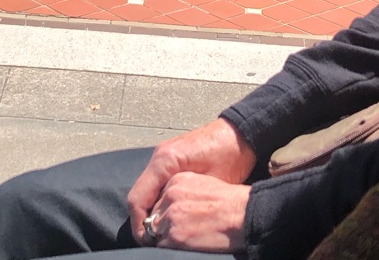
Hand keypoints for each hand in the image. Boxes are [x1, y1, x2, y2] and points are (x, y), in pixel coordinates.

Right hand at [127, 118, 255, 242]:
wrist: (240, 133)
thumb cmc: (230, 158)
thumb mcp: (211, 186)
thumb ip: (186, 205)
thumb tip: (172, 229)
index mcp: (165, 161)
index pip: (137, 199)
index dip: (139, 225)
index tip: (148, 244)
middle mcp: (158, 156)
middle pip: (139, 194)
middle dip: (143, 220)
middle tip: (154, 242)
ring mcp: (163, 155)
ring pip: (146, 189)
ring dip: (150, 210)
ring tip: (161, 232)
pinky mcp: (171, 158)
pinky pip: (156, 183)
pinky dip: (158, 200)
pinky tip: (169, 213)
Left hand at [144, 173, 249, 252]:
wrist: (241, 213)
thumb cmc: (229, 201)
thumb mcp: (202, 183)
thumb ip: (183, 191)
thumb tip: (174, 207)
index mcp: (176, 179)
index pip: (159, 199)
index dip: (164, 212)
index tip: (174, 219)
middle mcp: (170, 194)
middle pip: (155, 214)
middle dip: (163, 224)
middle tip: (179, 231)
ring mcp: (171, 214)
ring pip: (156, 230)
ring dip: (165, 237)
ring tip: (184, 238)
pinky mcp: (174, 234)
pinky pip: (162, 245)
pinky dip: (170, 247)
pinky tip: (186, 244)